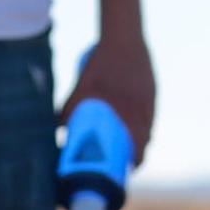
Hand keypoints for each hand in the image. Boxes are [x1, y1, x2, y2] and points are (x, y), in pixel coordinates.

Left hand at [61, 36, 155, 165]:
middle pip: (145, 142)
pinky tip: (136, 121)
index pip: (139, 152)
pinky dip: (144, 121)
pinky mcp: (153, 91)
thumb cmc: (100, 68)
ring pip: (149, 127)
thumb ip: (67, 112)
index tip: (126, 169)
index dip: (134, 163)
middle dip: (136, 153)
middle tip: (124, 159)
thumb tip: (56, 130)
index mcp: (130, 119)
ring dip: (141, 137)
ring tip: (129, 142)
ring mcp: (151, 102)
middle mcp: (144, 113)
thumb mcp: (80, 91)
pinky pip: (150, 113)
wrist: (122, 40)